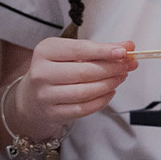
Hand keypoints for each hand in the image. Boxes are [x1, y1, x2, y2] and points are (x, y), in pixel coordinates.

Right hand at [9, 37, 140, 136]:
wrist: (32, 96)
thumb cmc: (56, 69)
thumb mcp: (70, 53)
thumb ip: (98, 49)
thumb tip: (127, 46)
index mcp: (45, 51)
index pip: (79, 49)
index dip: (104, 51)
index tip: (124, 51)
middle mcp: (42, 73)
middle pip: (84, 72)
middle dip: (111, 68)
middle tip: (128, 65)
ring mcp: (46, 95)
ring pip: (85, 92)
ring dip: (109, 84)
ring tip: (121, 77)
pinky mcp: (53, 113)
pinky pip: (84, 109)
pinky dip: (102, 100)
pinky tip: (110, 92)